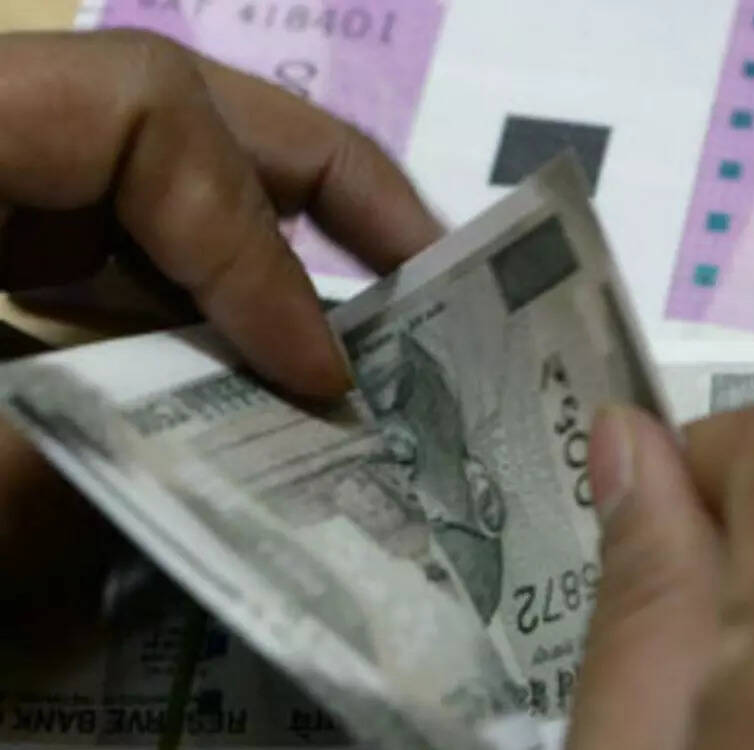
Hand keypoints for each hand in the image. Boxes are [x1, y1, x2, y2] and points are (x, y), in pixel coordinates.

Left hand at [0, 30, 439, 643]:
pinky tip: (228, 381)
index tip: (318, 380)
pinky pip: (73, 255)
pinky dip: (165, 311)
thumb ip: (43, 480)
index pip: (139, 117)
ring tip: (360, 334)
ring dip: (253, 256)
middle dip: (313, 184)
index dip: (252, 243)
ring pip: (129, 180)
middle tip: (429, 269)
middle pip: (160, 104)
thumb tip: (218, 474)